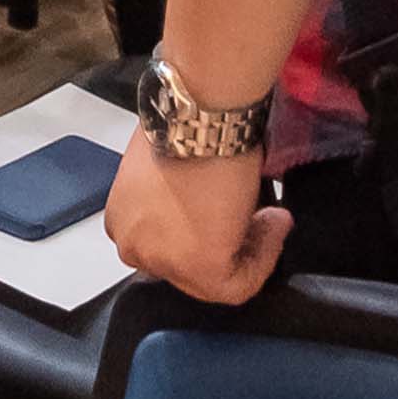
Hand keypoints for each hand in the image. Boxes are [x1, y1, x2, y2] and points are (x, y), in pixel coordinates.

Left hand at [105, 128, 297, 308]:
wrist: (199, 116)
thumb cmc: (184, 127)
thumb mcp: (162, 169)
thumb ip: (173, 199)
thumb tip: (205, 208)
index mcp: (121, 220)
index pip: (166, 248)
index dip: (206, 235)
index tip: (233, 216)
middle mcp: (133, 246)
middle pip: (187, 268)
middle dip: (227, 246)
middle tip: (257, 219)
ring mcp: (164, 261)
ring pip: (215, 281)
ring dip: (251, 250)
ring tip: (271, 216)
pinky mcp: (200, 268)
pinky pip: (239, 282)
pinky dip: (264, 257)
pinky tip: (276, 223)